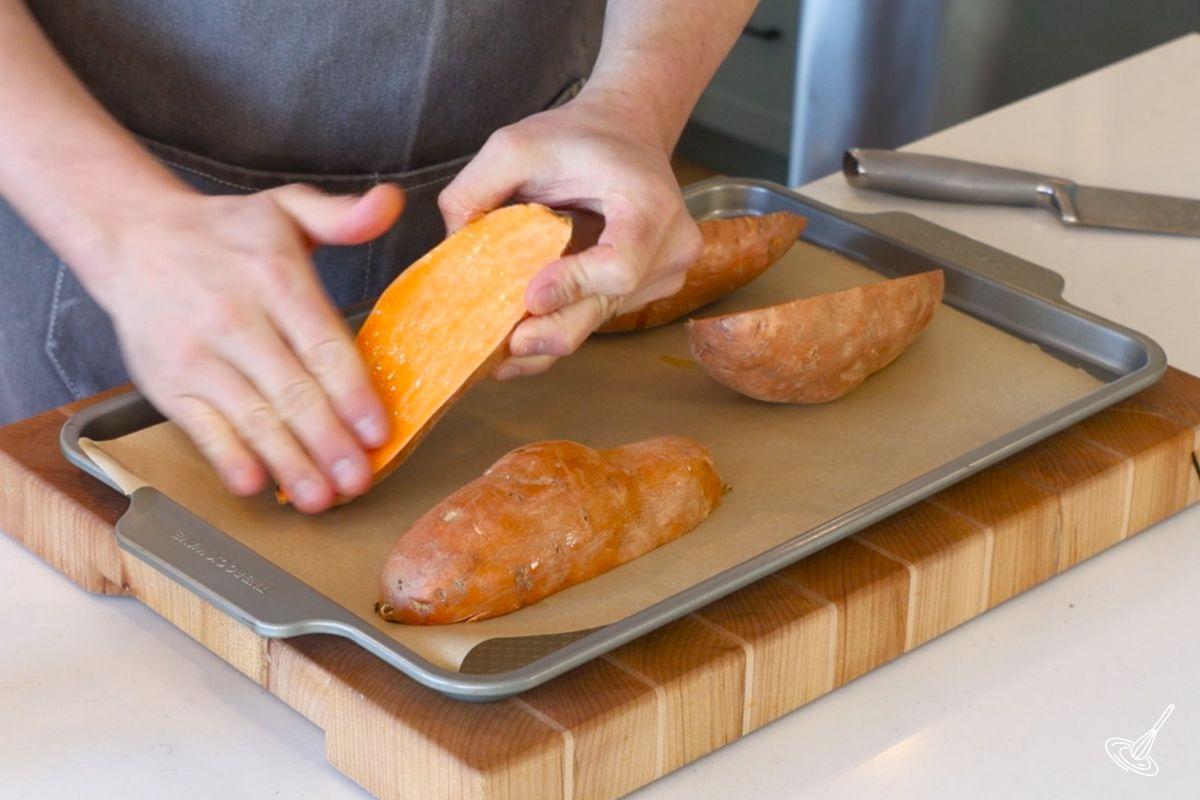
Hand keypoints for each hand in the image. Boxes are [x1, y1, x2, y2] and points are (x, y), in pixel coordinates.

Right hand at [87, 183, 403, 512]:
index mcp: (274, 277)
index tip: (377, 431)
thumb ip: (341, 216)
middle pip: (291, 391)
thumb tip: (389, 204)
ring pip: (251, 418)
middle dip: (329, 442)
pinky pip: (202, 428)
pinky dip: (228, 458)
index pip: (322, 344)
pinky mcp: (168, 384)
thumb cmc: (225, 234)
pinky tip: (256, 484)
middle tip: (359, 481)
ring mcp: (198, 356)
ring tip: (320, 498)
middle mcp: (235, 318)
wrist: (134, 238)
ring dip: (289, 463)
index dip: (352, 393)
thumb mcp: (286, 209)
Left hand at [438, 88, 701, 378]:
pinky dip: (562, 321)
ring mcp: (665, 273)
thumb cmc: (577, 138)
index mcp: (648, 204)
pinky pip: (601, 315)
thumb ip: (475, 189)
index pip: (619, 266)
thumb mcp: (515, 145)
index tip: (531, 294)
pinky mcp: (650, 290)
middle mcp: (669, 246)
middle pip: (606, 308)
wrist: (626, 133)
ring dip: (550, 330)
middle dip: (550, 331)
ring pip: (600, 320)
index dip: (574, 286)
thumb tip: (451, 248)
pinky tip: (526, 321)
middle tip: (504, 347)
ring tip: (502, 339)